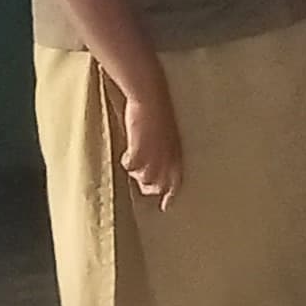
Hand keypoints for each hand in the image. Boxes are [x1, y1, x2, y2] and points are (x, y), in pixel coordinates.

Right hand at [116, 76, 183, 205]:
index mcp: (178, 155)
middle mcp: (168, 159)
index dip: (170, 196)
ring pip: (143, 178)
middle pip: (158, 186)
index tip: (164, 207)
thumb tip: (153, 173)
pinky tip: (126, 153)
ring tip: (133, 160)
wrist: (151, 98)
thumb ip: (165, 155)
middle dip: (148, 186)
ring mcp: (154, 155)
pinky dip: (127, 161)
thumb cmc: (158, 116)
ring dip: (136, 172)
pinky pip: (130, 165)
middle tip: (140, 182)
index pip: (177, 183)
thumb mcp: (168, 139)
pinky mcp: (140, 149)